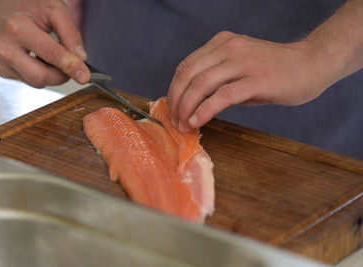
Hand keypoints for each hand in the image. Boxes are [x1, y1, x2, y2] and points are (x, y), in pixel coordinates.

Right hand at [0, 0, 88, 87]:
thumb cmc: (23, 4)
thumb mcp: (52, 8)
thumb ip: (70, 32)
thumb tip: (81, 58)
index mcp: (18, 28)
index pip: (51, 54)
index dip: (71, 66)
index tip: (84, 76)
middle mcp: (5, 47)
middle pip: (42, 77)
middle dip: (61, 75)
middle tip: (69, 64)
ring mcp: (0, 61)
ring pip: (35, 82)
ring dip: (51, 75)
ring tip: (51, 56)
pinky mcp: (0, 70)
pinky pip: (27, 80)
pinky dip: (38, 73)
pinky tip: (37, 57)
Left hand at [167, 31, 336, 131]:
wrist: (311, 64)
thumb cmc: (273, 70)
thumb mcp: (239, 67)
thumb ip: (217, 78)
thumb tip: (193, 102)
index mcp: (222, 43)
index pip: (186, 66)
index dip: (174, 89)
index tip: (172, 108)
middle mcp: (229, 48)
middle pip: (188, 74)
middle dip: (176, 100)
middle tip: (174, 120)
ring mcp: (243, 62)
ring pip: (201, 84)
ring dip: (186, 107)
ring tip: (183, 124)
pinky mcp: (256, 79)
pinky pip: (222, 96)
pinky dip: (204, 110)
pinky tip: (197, 122)